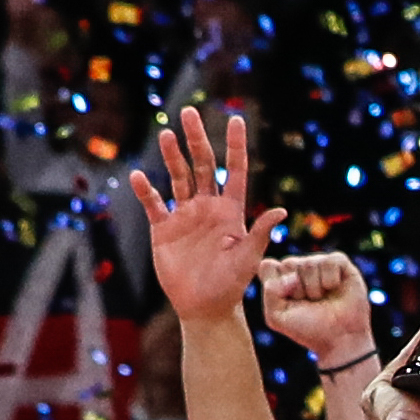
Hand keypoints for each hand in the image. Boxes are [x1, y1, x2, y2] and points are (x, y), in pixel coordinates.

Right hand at [131, 108, 283, 325]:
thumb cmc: (232, 284)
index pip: (234, 170)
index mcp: (231, 209)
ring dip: (171, 156)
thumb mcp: (249, 258)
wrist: (205, 306)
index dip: (235, 146)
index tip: (235, 120)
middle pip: (202, 165)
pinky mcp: (164, 229)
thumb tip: (281, 211)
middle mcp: (208, 206)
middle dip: (196, 138)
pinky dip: (146, 191)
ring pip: (178, 177)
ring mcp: (185, 215)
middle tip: (188, 112)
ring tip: (165, 134)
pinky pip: (154, 204)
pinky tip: (137, 176)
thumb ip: (260, 233)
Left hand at [257, 251, 375, 364]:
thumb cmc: (308, 329)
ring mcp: (319, 263)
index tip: (287, 303)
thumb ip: (270, 291)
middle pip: (288, 263)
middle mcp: (299, 267)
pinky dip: (331, 280)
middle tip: (308, 303)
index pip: (268, 266)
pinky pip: (330, 261)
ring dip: (316, 289)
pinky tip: (335, 289)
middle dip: (297, 289)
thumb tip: (291, 274)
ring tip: (323, 299)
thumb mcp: (277, 317)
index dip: (276, 285)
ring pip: (310, 264)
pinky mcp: (340, 263)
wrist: (339, 339)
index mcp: (281, 278)